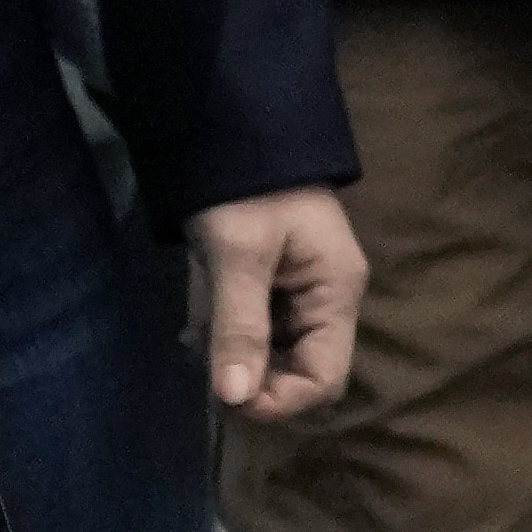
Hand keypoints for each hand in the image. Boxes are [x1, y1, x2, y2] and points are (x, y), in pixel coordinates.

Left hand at [189, 188, 365, 416]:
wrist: (236, 129)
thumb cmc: (245, 189)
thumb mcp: (237, 256)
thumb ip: (239, 327)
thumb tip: (233, 400)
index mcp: (335, 293)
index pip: (324, 381)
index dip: (278, 401)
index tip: (225, 394)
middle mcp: (328, 302)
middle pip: (300, 374)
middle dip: (251, 380)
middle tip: (202, 360)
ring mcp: (303, 295)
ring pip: (275, 358)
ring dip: (234, 360)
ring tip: (195, 338)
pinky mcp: (277, 288)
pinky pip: (260, 334)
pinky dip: (229, 339)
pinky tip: (199, 326)